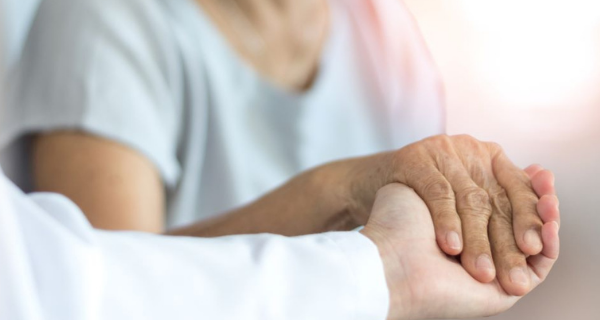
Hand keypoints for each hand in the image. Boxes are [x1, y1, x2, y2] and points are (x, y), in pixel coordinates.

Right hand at [328, 134, 556, 294]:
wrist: (370, 187)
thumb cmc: (422, 201)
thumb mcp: (464, 200)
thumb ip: (499, 209)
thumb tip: (543, 235)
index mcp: (491, 157)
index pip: (518, 190)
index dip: (528, 219)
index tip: (535, 250)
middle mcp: (470, 149)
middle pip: (497, 199)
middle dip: (506, 240)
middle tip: (513, 274)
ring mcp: (442, 151)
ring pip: (471, 199)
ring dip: (477, 239)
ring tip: (480, 271)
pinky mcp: (416, 159)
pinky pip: (438, 193)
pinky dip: (446, 221)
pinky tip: (450, 246)